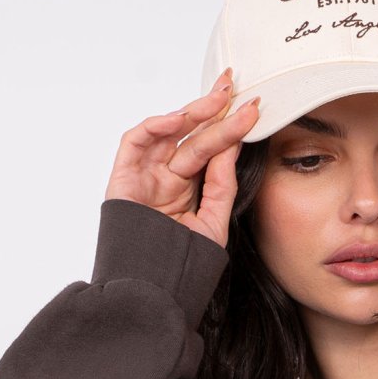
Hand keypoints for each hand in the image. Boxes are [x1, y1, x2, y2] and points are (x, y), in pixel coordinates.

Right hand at [103, 67, 261, 248]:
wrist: (152, 291)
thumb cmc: (182, 264)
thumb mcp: (213, 223)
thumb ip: (221, 185)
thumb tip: (232, 147)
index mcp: (189, 186)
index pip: (211, 149)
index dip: (230, 127)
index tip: (254, 108)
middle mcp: (167, 176)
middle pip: (193, 135)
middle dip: (214, 109)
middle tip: (235, 88)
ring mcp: (146, 175)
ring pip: (168, 133)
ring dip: (192, 113)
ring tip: (218, 100)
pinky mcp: (123, 178)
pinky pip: (135, 142)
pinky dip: (154, 127)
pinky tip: (178, 119)